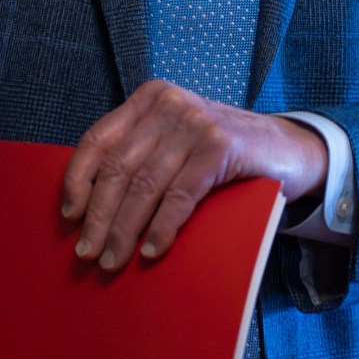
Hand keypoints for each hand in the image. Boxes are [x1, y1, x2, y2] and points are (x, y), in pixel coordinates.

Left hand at [62, 80, 328, 269]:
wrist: (288, 149)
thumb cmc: (221, 154)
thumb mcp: (175, 143)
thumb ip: (141, 156)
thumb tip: (89, 206)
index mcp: (150, 99)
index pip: (98, 139)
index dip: (77, 181)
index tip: (69, 216)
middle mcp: (170, 104)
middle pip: (119, 168)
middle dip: (98, 217)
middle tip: (87, 254)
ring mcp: (196, 123)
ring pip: (145, 186)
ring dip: (124, 230)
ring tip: (113, 260)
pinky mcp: (221, 147)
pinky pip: (180, 196)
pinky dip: (163, 228)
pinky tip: (151, 250)